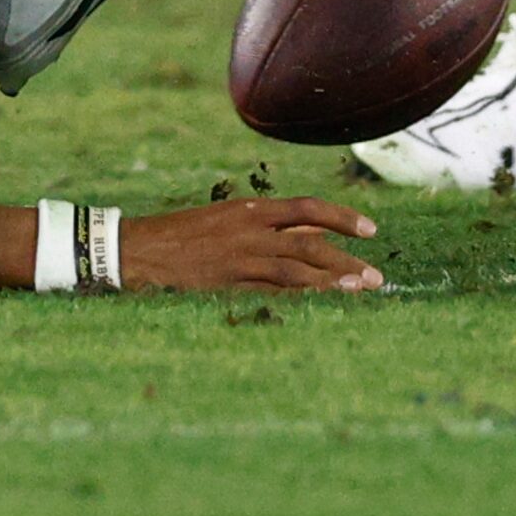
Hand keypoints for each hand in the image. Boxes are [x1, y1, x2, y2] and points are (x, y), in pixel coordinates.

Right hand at [117, 197, 381, 292]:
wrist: (138, 250)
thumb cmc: (182, 234)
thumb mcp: (226, 218)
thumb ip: (265, 224)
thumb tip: (308, 230)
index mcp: (248, 209)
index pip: (307, 208)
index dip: (343, 217)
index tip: (371, 230)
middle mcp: (249, 231)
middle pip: (311, 241)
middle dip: (348, 258)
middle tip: (376, 277)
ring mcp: (240, 260)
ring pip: (298, 269)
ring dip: (334, 281)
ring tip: (361, 291)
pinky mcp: (229, 286)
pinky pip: (274, 293)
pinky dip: (302, 299)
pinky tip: (323, 307)